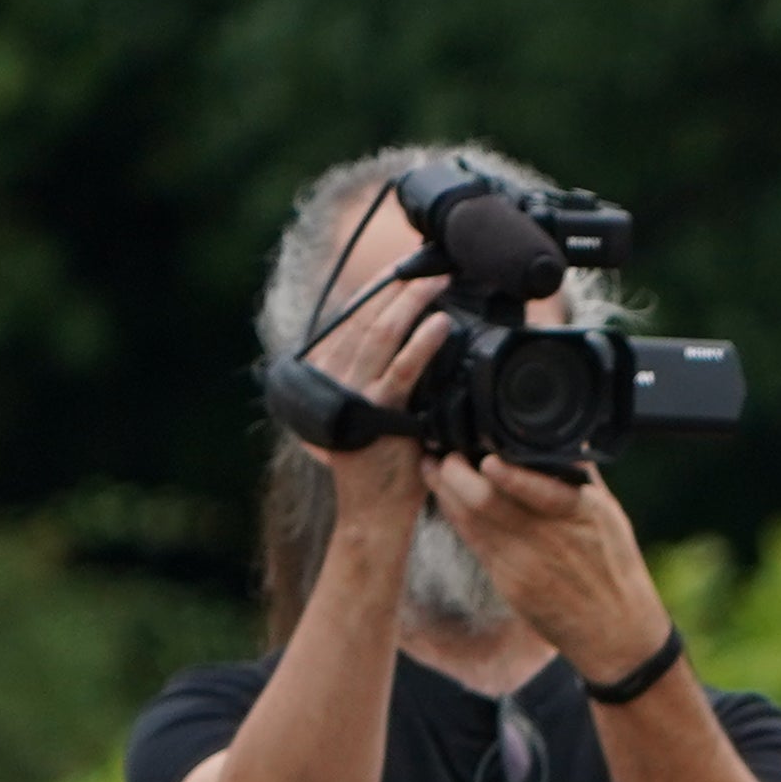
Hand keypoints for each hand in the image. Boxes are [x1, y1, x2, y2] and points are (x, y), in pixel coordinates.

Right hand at [295, 244, 453, 534]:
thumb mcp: (393, 419)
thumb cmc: (389, 471)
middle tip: (426, 265)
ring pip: (380, 335)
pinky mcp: (376, 414)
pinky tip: (440, 324)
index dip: (383, 296)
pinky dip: (421, 343)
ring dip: (410, 304)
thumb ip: (401, 386)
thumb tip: (428, 348)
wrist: (374, 516)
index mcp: (339, 377)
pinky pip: (401, 371)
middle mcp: (340, 379)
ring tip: (437, 282)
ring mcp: (355, 395)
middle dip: (397, 289)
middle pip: (367, 320)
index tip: (408, 271)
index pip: (359, 324)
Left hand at [422, 444, 674, 678]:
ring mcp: (524, 563)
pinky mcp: (507, 583)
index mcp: (580, 513)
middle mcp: (549, 538)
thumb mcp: (609, 515)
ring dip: (443, 490)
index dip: (503, 471)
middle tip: (444, 453)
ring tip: (432, 467)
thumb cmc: (615, 569)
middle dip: (455, 472)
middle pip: (486, 500)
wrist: (615, 633)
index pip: (535, 487)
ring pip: (469, 518)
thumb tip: (554, 438)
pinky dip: (454, 515)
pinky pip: (472, 541)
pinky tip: (445, 499)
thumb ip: (579, 477)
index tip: (485, 456)